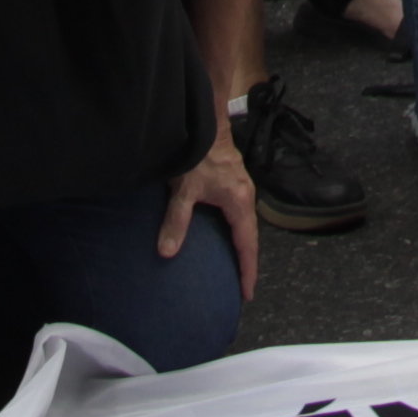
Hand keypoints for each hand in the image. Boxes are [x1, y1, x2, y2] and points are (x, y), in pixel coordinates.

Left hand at [155, 125, 262, 303]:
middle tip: (243, 287)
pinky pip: (241, 215)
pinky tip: (228, 237)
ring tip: (237, 267)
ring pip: (247, 225)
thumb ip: (176, 221)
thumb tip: (166, 253)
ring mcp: (243, 188)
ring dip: (243, 247)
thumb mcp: (183, 190)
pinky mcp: (236, 182)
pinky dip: (238, 232)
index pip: (247, 245)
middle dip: (247, 263)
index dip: (247, 270)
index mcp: (238, 203)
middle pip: (251, 237)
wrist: (205, 123)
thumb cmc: (197, 155)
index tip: (247, 292)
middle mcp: (246, 197)